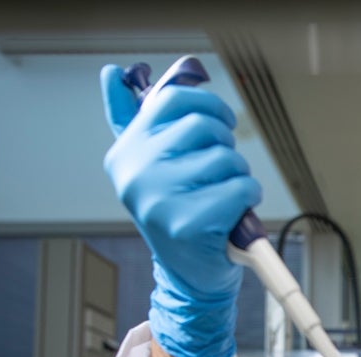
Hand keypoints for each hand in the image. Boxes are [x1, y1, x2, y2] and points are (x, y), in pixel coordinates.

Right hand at [100, 65, 261, 356]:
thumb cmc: (178, 215)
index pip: (173, 99)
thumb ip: (132, 119)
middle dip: (226, 146)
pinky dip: (248, 199)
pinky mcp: (188, 224)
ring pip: (226, 158)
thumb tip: (111, 74)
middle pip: (204, 126)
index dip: (208, 105)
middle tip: (220, 173)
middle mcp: (135, 174)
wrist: (191, 278)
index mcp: (124, 153)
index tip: (218, 123)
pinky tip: (233, 214)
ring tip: (223, 198)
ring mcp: (159, 200)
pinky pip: (239, 188)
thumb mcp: (150, 166)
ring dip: (238, 176)